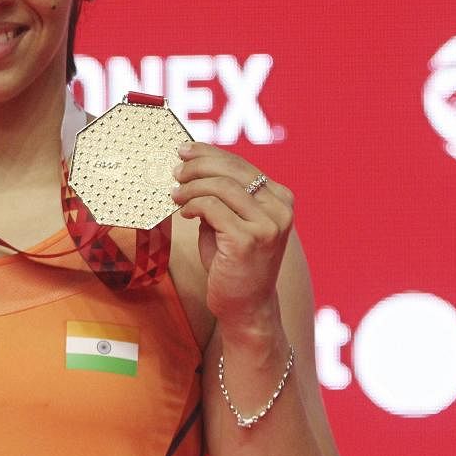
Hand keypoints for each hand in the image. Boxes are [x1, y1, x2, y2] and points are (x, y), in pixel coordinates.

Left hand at [171, 141, 294, 333]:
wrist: (245, 305)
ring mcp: (267, 225)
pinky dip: (193, 205)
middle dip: (198, 166)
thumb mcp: (231, 221)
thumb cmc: (233, 261)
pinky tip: (184, 213)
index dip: (210, 153)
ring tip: (175, 194)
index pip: (242, 165)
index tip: (185, 150)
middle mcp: (279, 209)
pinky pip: (212, 208)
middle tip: (176, 171)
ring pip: (221, 187)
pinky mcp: (248, 240)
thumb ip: (222, 196)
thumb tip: (191, 165)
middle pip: (232, 171)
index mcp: (280, 199)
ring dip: (191, 187)